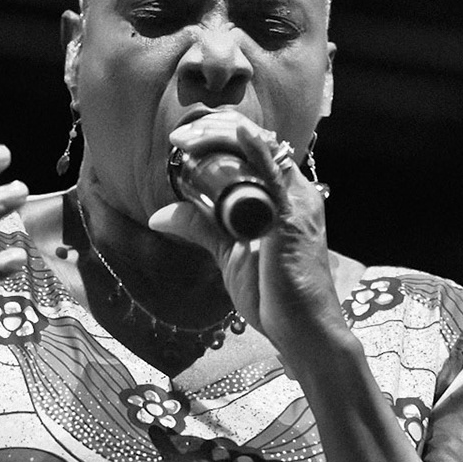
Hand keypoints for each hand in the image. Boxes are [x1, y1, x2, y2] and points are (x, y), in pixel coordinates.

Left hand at [149, 113, 346, 352]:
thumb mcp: (229, 253)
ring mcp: (296, 202)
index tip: (184, 141)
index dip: (221, 135)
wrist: (302, 330)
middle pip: (258, 140)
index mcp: (285, 195)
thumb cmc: (275, 295)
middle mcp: (295, 192)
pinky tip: (238, 134)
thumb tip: (160, 216)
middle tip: (181, 137)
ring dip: (223, 137)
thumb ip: (202, 228)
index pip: (256, 147)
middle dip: (216, 130)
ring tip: (188, 140)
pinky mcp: (291, 219)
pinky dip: (257, 151)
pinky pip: (275, 175)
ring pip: (263, 149)